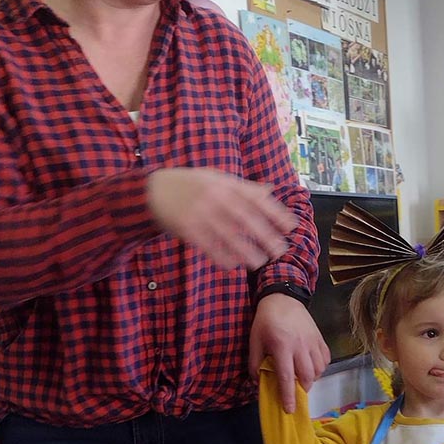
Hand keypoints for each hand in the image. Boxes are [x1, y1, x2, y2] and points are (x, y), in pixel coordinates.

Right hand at [146, 169, 296, 270]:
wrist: (152, 191)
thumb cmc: (189, 185)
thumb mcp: (215, 178)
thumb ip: (242, 186)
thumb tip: (270, 189)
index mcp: (225, 183)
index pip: (256, 198)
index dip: (275, 212)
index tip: (291, 227)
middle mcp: (214, 196)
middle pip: (246, 218)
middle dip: (265, 235)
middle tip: (281, 250)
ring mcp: (200, 212)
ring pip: (228, 235)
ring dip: (246, 251)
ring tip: (260, 263)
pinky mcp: (187, 228)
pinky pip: (208, 246)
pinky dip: (222, 256)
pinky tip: (233, 266)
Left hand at [249, 295, 330, 412]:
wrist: (283, 298)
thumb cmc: (266, 321)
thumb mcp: (255, 341)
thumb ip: (255, 363)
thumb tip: (257, 382)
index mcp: (282, 347)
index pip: (287, 377)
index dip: (288, 396)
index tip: (290, 409)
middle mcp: (300, 346)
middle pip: (307, 376)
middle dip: (302, 388)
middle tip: (295, 390)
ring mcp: (312, 342)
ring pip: (319, 369)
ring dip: (311, 379)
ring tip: (303, 378)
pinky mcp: (320, 338)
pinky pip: (325, 359)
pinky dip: (320, 367)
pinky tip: (311, 366)